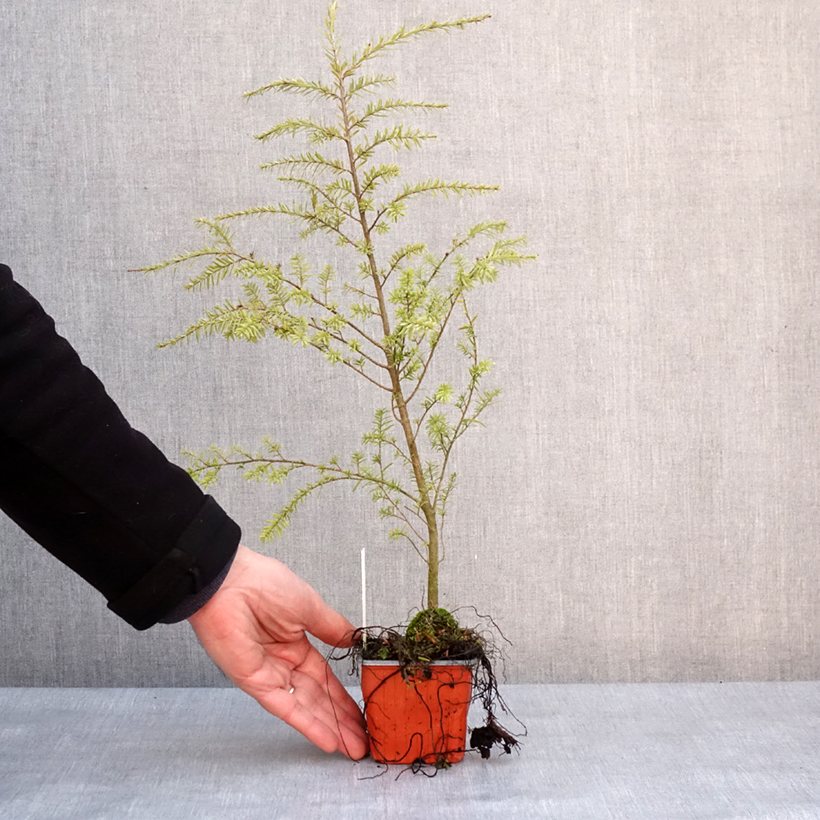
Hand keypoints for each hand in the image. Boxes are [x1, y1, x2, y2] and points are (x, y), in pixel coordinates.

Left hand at [187, 544, 367, 758]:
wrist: (229, 583)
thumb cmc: (265, 584)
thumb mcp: (310, 606)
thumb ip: (332, 628)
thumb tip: (354, 641)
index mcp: (296, 643)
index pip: (325, 678)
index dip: (343, 696)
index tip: (363, 712)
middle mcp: (283, 663)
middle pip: (318, 698)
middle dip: (341, 720)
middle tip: (363, 741)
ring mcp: (269, 675)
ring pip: (306, 707)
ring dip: (329, 728)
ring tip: (353, 747)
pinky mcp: (255, 683)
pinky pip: (285, 707)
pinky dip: (306, 723)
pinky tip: (327, 739)